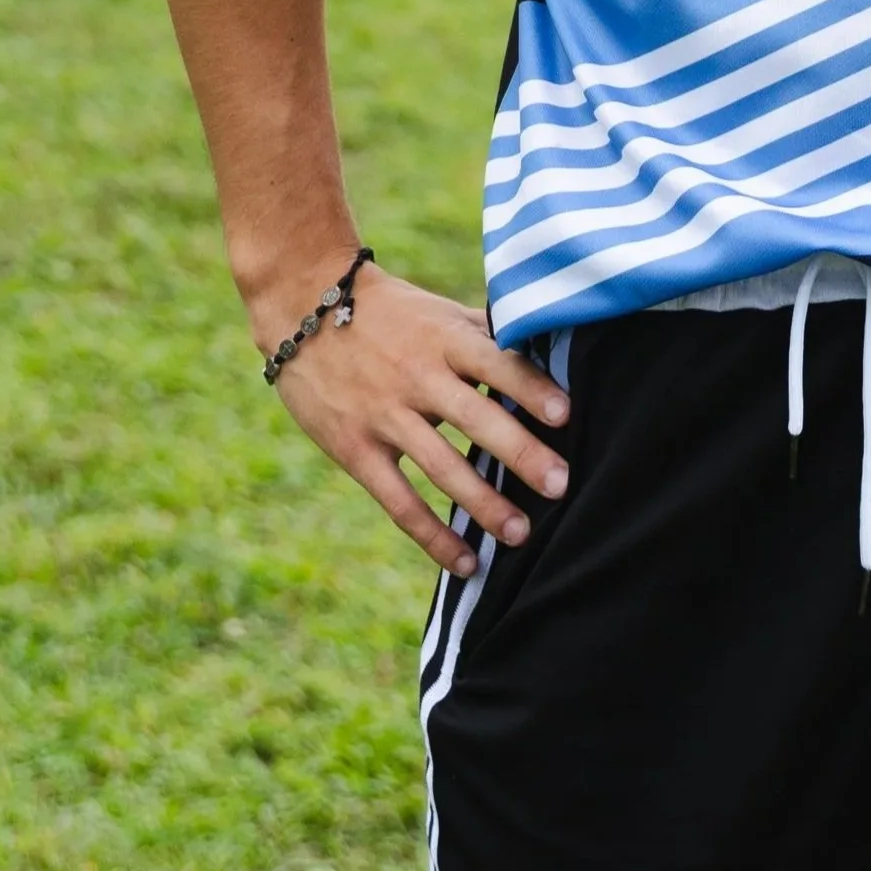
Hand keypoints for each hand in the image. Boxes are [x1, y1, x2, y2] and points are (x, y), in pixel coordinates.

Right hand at [259, 263, 569, 577]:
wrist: (304, 307)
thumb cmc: (389, 310)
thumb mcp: (439, 312)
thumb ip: (488, 333)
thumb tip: (547, 344)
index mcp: (444, 338)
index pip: (496, 363)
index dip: (531, 388)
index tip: (566, 414)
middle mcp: (418, 377)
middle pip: (475, 419)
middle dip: (520, 453)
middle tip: (560, 485)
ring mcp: (385, 415)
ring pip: (441, 468)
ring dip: (483, 504)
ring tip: (521, 533)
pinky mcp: (355, 449)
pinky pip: (399, 502)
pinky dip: (433, 536)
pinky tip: (466, 562)